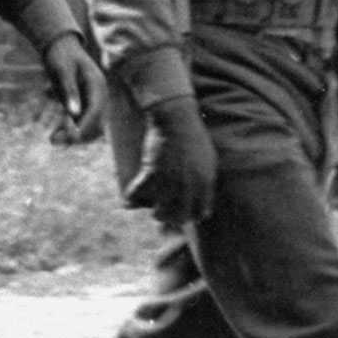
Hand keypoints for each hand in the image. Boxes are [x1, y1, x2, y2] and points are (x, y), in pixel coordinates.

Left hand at [42, 34, 105, 142]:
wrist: (60, 46)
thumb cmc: (61, 55)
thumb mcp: (62, 70)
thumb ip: (69, 90)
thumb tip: (74, 113)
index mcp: (98, 85)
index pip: (96, 111)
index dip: (84, 126)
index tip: (70, 137)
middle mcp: (99, 95)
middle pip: (96, 123)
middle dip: (78, 135)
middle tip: (54, 140)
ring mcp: (93, 101)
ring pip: (90, 126)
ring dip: (74, 136)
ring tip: (53, 140)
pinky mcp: (83, 104)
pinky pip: (81, 123)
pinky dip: (70, 131)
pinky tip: (55, 136)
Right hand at [122, 94, 214, 227]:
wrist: (175, 118)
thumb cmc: (192, 136)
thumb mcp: (208, 159)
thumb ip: (206, 178)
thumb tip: (203, 191)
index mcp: (205, 183)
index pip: (200, 213)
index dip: (191, 216)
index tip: (183, 214)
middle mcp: (188, 186)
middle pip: (179, 217)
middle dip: (171, 219)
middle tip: (164, 214)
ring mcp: (170, 181)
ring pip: (159, 211)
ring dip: (154, 213)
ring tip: (150, 207)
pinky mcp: (151, 172)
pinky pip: (139, 193)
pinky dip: (132, 196)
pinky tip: (129, 197)